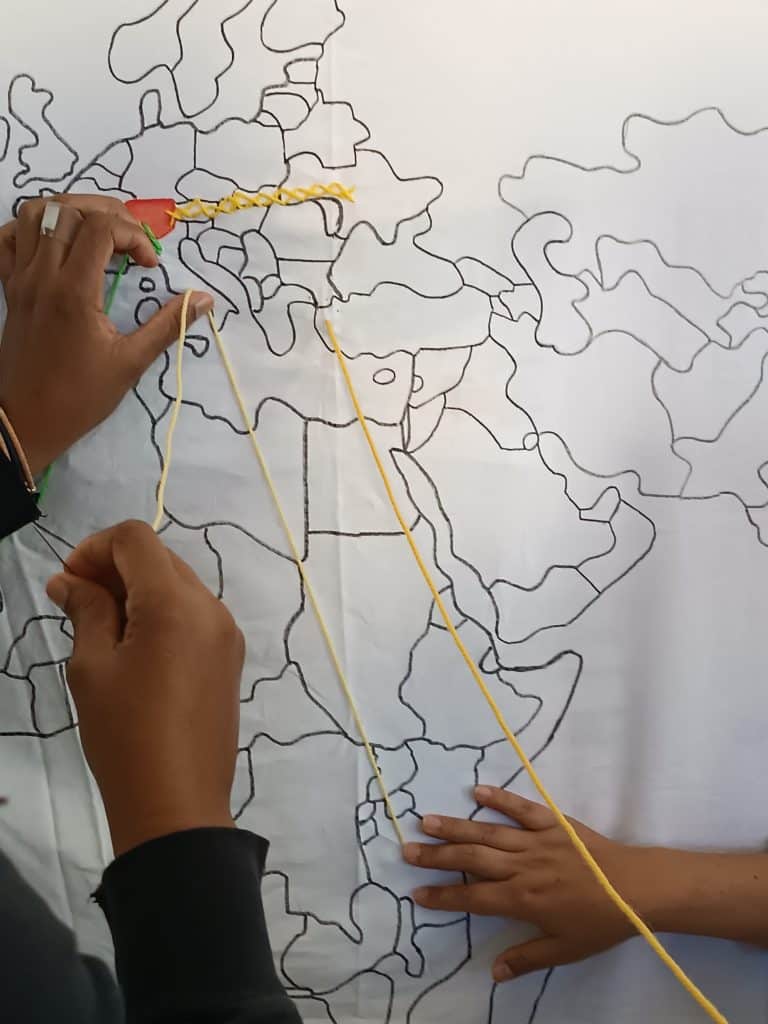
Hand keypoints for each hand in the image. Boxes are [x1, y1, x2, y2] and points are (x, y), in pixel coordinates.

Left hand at [0, 194, 212, 474]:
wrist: (29, 420)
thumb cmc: (82, 396)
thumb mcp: (131, 362)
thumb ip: (168, 324)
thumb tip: (205, 299)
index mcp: (74, 291)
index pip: (102, 228)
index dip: (134, 236)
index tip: (150, 266)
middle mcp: (42, 274)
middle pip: (69, 209)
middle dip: (107, 213)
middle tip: (130, 240)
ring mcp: (20, 277)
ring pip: (36, 213)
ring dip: (71, 212)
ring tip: (97, 233)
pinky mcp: (10, 286)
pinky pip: (9, 237)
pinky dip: (32, 228)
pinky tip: (57, 243)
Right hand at [46, 520, 244, 855]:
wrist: (177, 804)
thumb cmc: (125, 735)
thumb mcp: (93, 668)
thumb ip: (86, 611)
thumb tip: (68, 580)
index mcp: (176, 603)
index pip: (136, 539)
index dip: (96, 548)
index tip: (68, 581)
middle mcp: (211, 608)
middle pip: (160, 559)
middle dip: (115, 568)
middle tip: (76, 603)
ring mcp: (227, 633)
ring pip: (179, 585)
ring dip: (139, 590)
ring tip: (102, 628)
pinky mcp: (231, 658)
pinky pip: (195, 615)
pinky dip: (162, 614)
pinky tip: (135, 647)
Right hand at [405, 786, 653, 981]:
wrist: (637, 888)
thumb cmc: (600, 922)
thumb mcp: (564, 949)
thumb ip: (526, 957)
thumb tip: (493, 972)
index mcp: (522, 899)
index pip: (473, 897)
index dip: (443, 895)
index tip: (417, 892)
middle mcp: (522, 867)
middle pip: (471, 859)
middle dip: (437, 856)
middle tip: (407, 850)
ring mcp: (536, 841)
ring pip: (488, 832)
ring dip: (456, 826)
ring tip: (426, 820)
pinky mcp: (553, 823)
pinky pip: (521, 809)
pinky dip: (499, 799)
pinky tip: (477, 792)